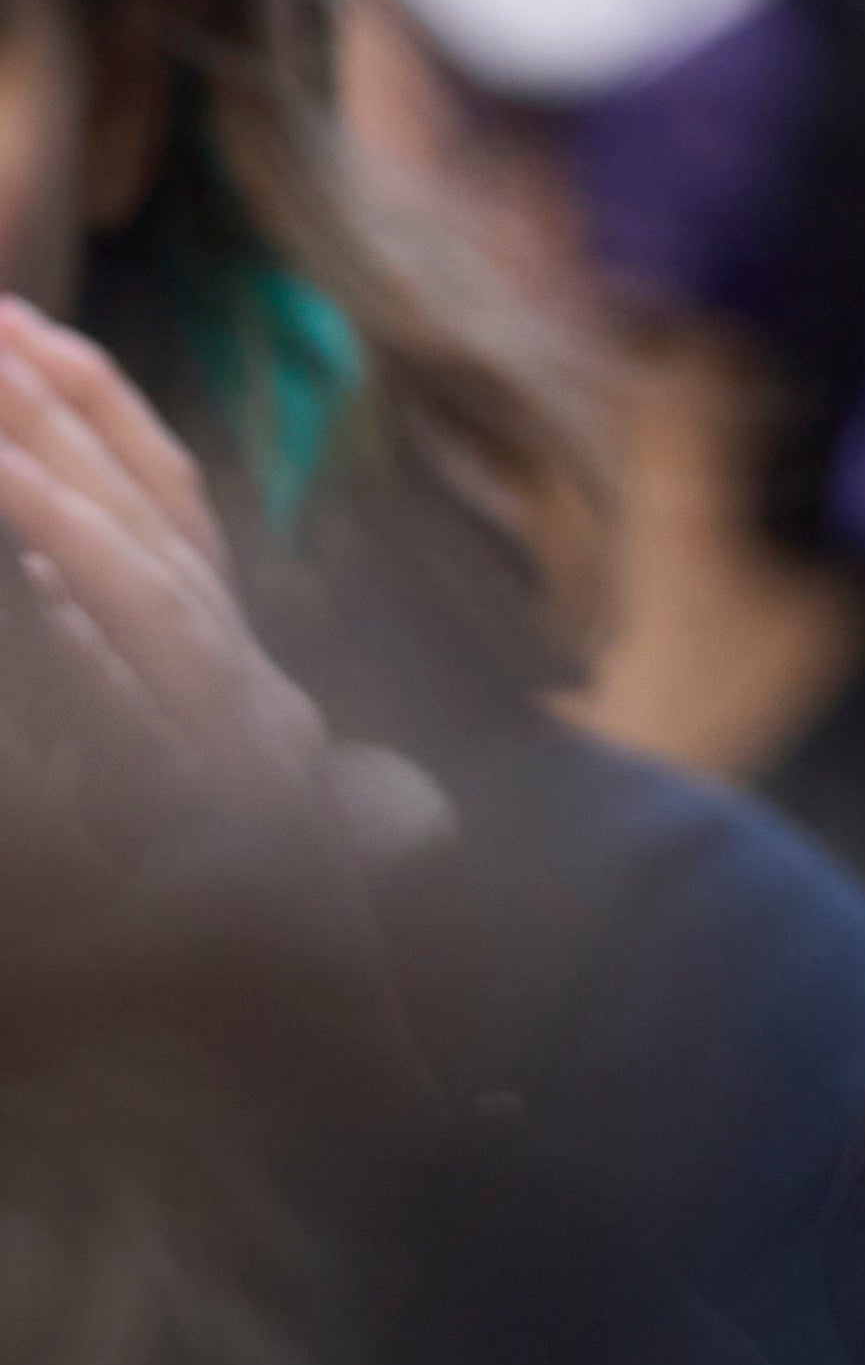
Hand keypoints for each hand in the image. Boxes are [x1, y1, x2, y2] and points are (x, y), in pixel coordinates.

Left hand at [0, 297, 359, 901]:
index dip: (92, 397)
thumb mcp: (183, 778)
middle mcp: (238, 681)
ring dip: (61, 503)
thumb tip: (57, 604)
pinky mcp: (218, 827)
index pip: (162, 494)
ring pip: (142, 592)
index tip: (14, 318)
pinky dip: (105, 659)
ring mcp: (232, 746)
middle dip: (56, 406)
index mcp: (226, 657)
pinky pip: (148, 728)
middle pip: (144, 512)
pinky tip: (52, 599)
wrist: (334, 1046)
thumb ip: (134, 688)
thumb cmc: (255, 930)